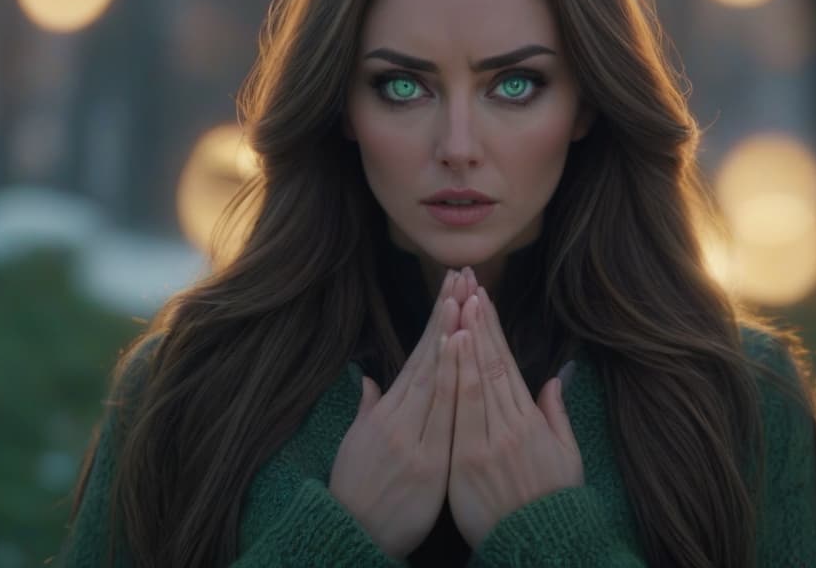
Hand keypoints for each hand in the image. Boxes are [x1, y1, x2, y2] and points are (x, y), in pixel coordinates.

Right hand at [329, 269, 468, 558]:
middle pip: (429, 358)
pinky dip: (451, 379)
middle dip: (446, 316)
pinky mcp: (426, 461)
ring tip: (465, 299)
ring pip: (436, 377)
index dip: (435, 323)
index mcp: (387, 414)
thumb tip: (369, 384)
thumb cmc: (357, 495)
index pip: (418, 358)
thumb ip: (368, 412)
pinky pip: (443, 414)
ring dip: (452, 335)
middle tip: (460, 277)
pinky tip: (460, 351)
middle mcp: (399, 418)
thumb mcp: (357, 446)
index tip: (450, 291)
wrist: (351, 538)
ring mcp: (413, 437)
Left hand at [447, 268, 583, 549]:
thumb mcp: (567, 458)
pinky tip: (448, 349)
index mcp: (530, 422)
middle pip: (490, 364)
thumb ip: (556, 417)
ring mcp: (488, 441)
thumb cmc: (550, 503)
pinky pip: (460, 410)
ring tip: (457, 304)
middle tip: (467, 286)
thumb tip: (554, 380)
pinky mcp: (468, 459)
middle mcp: (510, 425)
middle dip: (478, 322)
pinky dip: (455, 377)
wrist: (538, 545)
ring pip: (476, 379)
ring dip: (466, 339)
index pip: (506, 366)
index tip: (482, 300)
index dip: (493, 331)